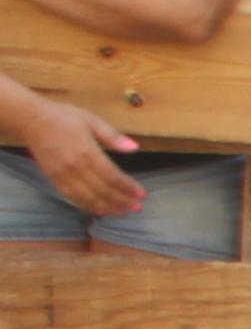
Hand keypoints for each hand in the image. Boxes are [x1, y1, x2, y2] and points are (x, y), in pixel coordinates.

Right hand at [22, 101, 142, 217]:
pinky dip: (88, 206)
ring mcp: (63, 175)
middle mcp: (76, 167)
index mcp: (88, 152)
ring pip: (89, 198)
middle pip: (103, 191)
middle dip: (122, 201)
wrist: (30, 119)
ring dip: (108, 207)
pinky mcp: (53, 179)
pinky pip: (72, 197)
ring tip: (123, 212)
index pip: (113, 176)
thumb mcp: (91, 120)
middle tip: (137, 207)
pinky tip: (99, 210)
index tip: (142, 194)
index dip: (128, 187)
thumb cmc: (63, 117)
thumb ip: (112, 136)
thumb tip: (135, 147)